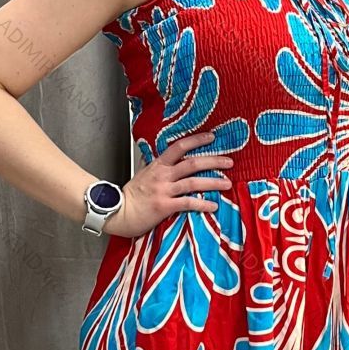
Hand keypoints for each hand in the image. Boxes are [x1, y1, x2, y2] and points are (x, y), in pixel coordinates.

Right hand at [102, 130, 233, 238]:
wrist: (119, 212)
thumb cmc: (131, 196)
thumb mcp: (143, 174)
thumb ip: (156, 166)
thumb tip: (165, 158)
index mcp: (158, 165)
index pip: (179, 147)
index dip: (196, 140)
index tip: (212, 137)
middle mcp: (162, 175)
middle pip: (192, 163)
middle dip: (213, 160)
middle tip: (229, 161)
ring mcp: (163, 190)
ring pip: (193, 182)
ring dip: (213, 182)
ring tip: (227, 184)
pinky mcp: (164, 206)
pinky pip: (187, 203)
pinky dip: (202, 204)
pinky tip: (214, 206)